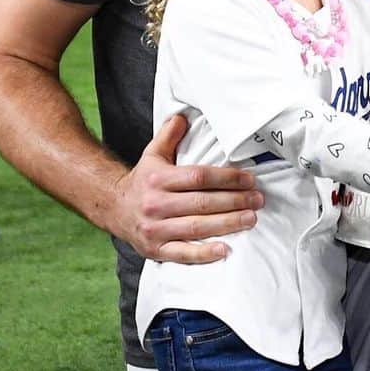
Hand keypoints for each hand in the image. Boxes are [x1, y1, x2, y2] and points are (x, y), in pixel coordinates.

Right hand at [111, 113, 261, 263]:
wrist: (111, 207)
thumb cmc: (142, 180)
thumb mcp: (152, 154)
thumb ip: (169, 135)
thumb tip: (183, 116)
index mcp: (158, 179)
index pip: (199, 177)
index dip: (227, 178)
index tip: (249, 180)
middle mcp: (155, 204)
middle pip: (202, 203)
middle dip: (235, 201)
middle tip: (258, 200)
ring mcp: (155, 229)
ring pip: (197, 227)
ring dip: (228, 224)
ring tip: (251, 218)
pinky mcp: (155, 250)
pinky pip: (183, 253)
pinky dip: (205, 254)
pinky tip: (226, 249)